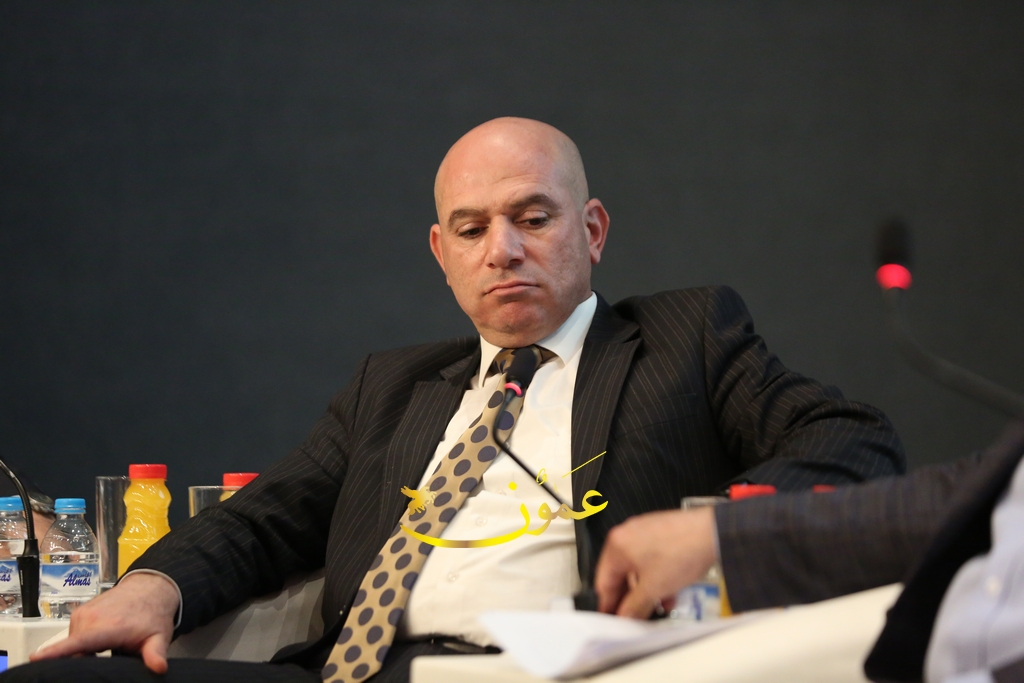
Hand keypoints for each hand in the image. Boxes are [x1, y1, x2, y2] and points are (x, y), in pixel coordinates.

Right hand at [31, 572, 179, 672]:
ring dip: (86, 653)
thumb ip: (155, 654)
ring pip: (73, 647)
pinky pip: (74, 637)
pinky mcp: (78, 614)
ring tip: (108, 648)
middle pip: (74, 653)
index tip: (35, 659)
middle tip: (109, 657)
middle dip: (84, 662)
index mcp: (107, 628)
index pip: (78, 644)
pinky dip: (83, 644)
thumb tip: (159, 667)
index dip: (56, 653)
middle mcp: (90, 619)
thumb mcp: (158, 637)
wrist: (150, 587)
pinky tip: (100, 643)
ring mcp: (82, 615)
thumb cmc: (152, 613)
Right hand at [594, 507, 717, 617]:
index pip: (603, 582)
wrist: (713, 532)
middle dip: (631, 597)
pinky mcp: (660, 530)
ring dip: (646, 589)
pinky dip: (656, 575)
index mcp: (616, 545)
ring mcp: (643, 530)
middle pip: (621, 574)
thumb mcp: (654, 588)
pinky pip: (650, 557)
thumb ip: (634, 606)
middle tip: (637, 615)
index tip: (614, 619)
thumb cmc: (681, 553)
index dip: (609, 604)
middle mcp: (626, 534)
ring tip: (660, 604)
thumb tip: (625, 616)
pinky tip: (669, 589)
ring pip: (638, 567)